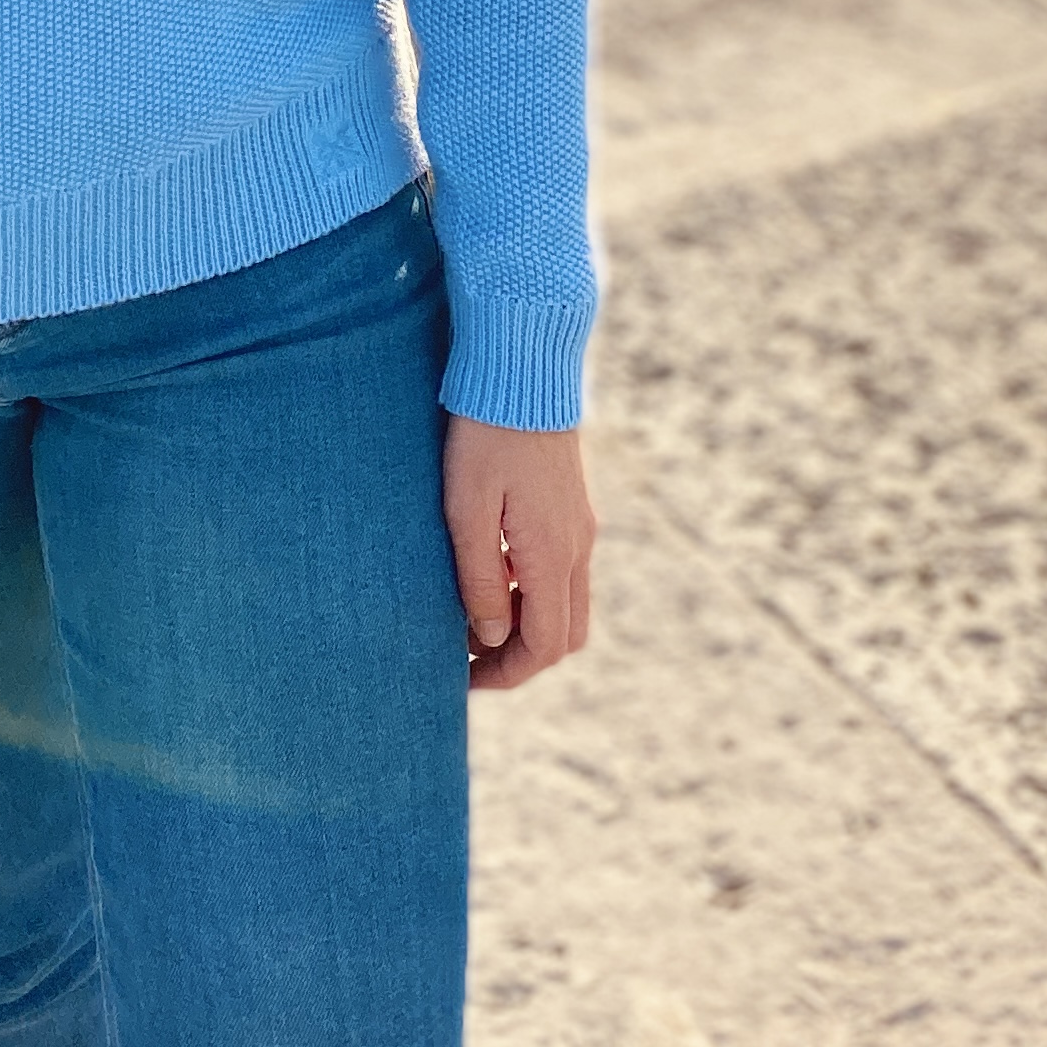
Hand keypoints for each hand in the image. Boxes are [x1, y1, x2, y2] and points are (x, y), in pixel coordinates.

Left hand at [443, 415, 593, 691]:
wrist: (522, 368)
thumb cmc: (484, 436)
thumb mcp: (467, 510)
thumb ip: (480, 579)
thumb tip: (491, 638)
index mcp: (552, 555)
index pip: (543, 645)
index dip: (507, 673)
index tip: (465, 678)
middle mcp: (577, 546)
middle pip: (565, 635)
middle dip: (522, 657)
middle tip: (470, 657)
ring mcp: (580, 526)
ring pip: (568, 604)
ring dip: (528, 624)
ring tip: (474, 616)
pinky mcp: (573, 507)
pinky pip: (565, 571)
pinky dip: (534, 592)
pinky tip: (494, 572)